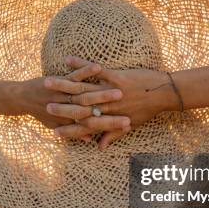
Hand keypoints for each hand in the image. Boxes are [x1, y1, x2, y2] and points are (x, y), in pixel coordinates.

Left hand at [17, 62, 129, 139]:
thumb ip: (77, 133)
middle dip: (113, 111)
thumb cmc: (40, 111)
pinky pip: (74, 76)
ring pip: (86, 94)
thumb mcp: (56, 125)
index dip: (112, 125)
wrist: (19, 99)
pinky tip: (97, 67)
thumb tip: (93, 145)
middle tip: (130, 111)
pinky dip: (84, 71)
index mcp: (73, 119)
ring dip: (103, 93)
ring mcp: (65, 94)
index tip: (128, 125)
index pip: (95, 124)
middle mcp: (70, 108)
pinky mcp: (59, 81)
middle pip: (94, 111)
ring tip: (120, 90)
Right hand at [45, 56, 177, 148]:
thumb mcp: (129, 124)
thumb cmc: (147, 110)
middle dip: (59, 107)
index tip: (53, 132)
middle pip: (78, 108)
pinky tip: (68, 60)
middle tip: (43, 105)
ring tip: (47, 82)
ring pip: (83, 89)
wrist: (164, 93)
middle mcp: (106, 107)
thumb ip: (112, 135)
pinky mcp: (116, 77)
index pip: (84, 127)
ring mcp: (110, 91)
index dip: (68, 130)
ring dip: (63, 84)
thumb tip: (100, 147)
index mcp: (109, 118)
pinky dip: (81, 65)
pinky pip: (96, 71)